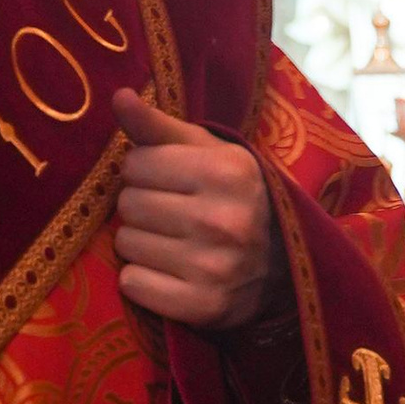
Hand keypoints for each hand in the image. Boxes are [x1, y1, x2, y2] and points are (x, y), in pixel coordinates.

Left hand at [111, 90, 276, 331]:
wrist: (285, 268)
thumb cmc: (237, 197)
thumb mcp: (210, 153)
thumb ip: (160, 126)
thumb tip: (118, 97)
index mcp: (227, 171)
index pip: (135, 163)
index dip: (143, 171)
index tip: (165, 181)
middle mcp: (223, 219)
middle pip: (128, 204)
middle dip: (140, 206)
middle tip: (168, 214)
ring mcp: (214, 267)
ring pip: (125, 244)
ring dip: (139, 243)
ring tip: (170, 243)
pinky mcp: (203, 306)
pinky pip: (133, 284)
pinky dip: (141, 280)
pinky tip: (168, 273)